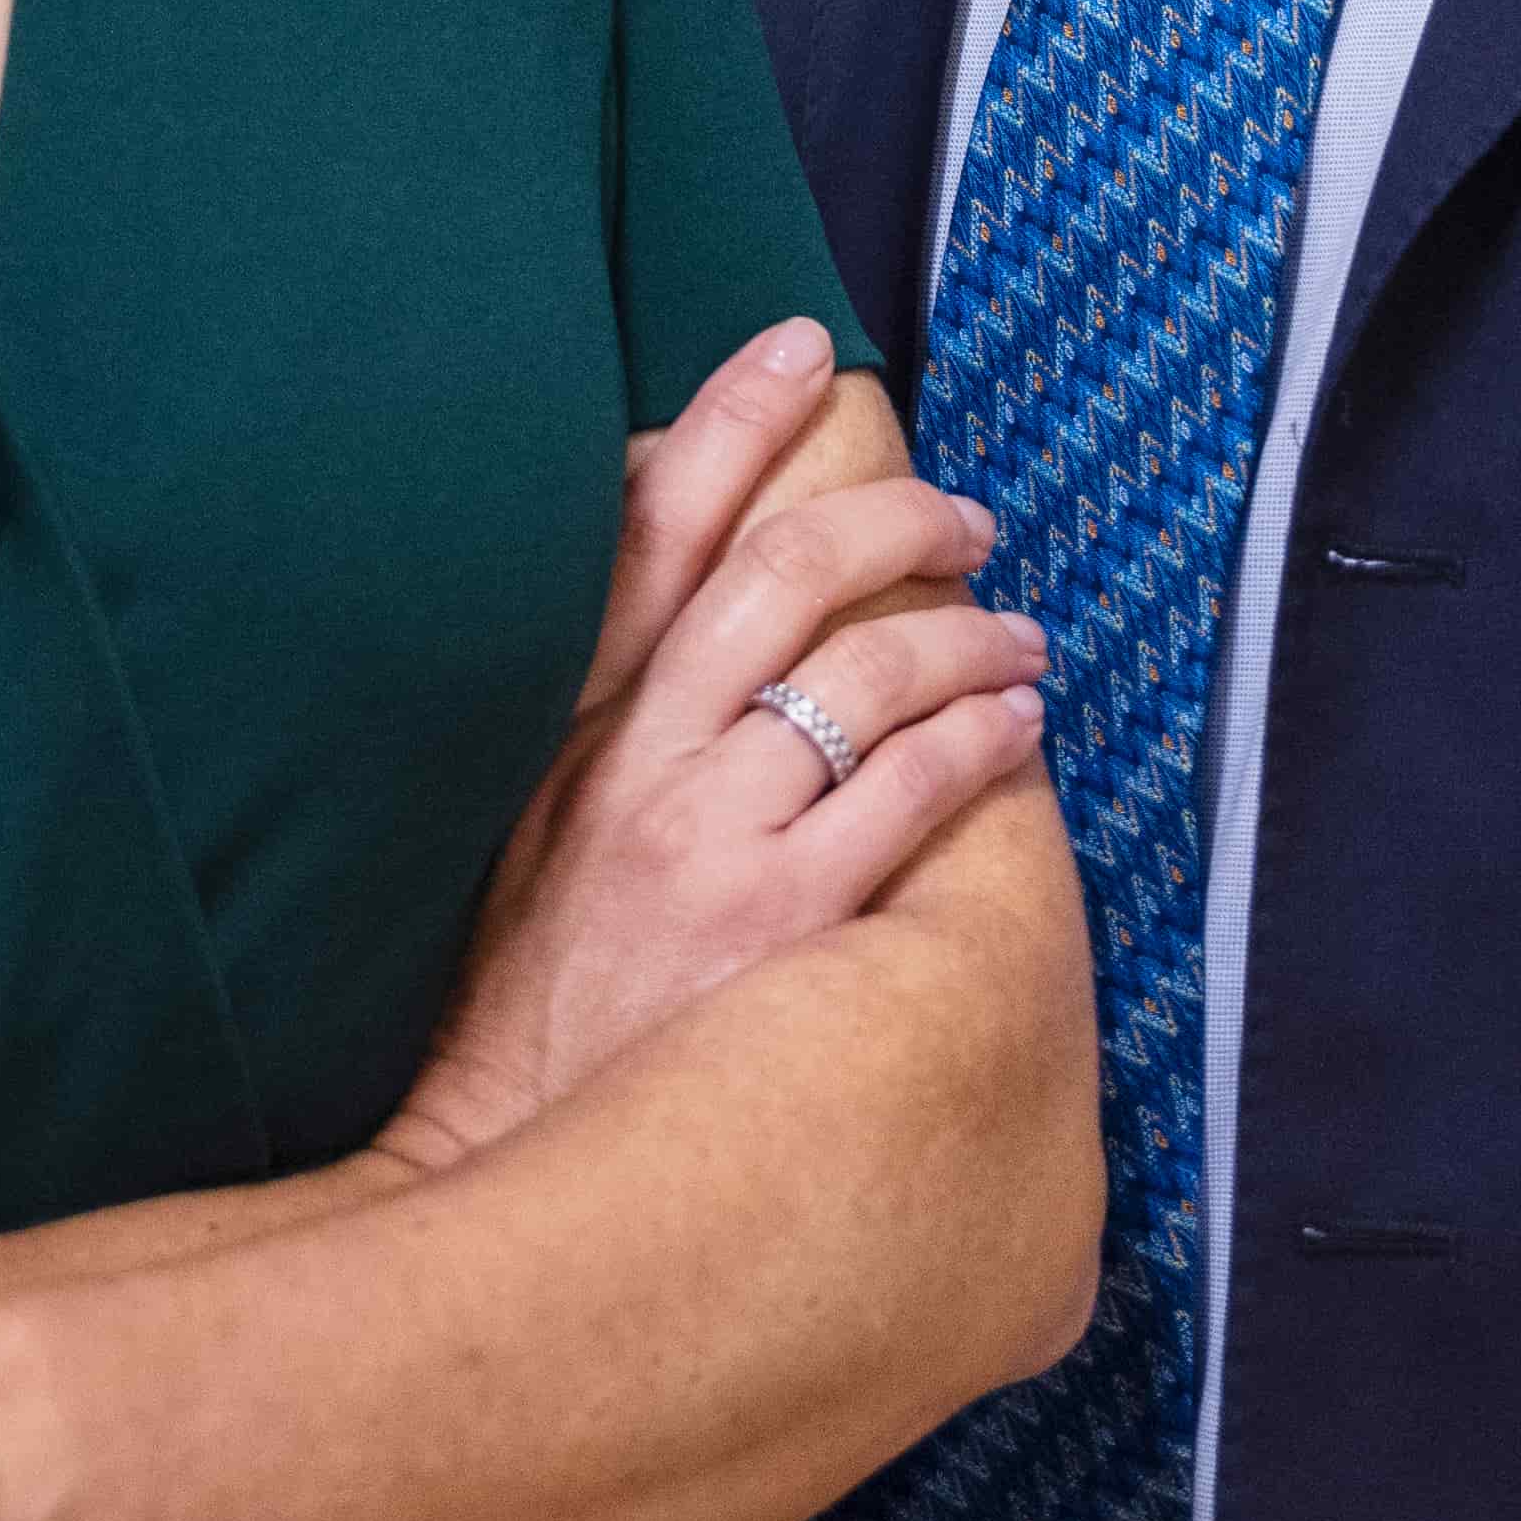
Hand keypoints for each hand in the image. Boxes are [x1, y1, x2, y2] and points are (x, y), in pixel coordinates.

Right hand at [373, 323, 1047, 1179]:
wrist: (503, 1170)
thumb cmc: (524, 1011)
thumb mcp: (522, 840)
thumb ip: (596, 726)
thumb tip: (690, 616)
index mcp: (568, 728)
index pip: (648, 529)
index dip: (728, 421)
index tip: (799, 350)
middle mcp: (635, 763)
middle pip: (777, 572)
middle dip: (892, 517)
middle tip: (966, 518)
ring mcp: (707, 839)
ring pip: (864, 669)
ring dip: (965, 631)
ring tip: (1018, 632)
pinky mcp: (777, 924)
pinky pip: (909, 789)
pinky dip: (979, 738)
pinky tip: (1016, 725)